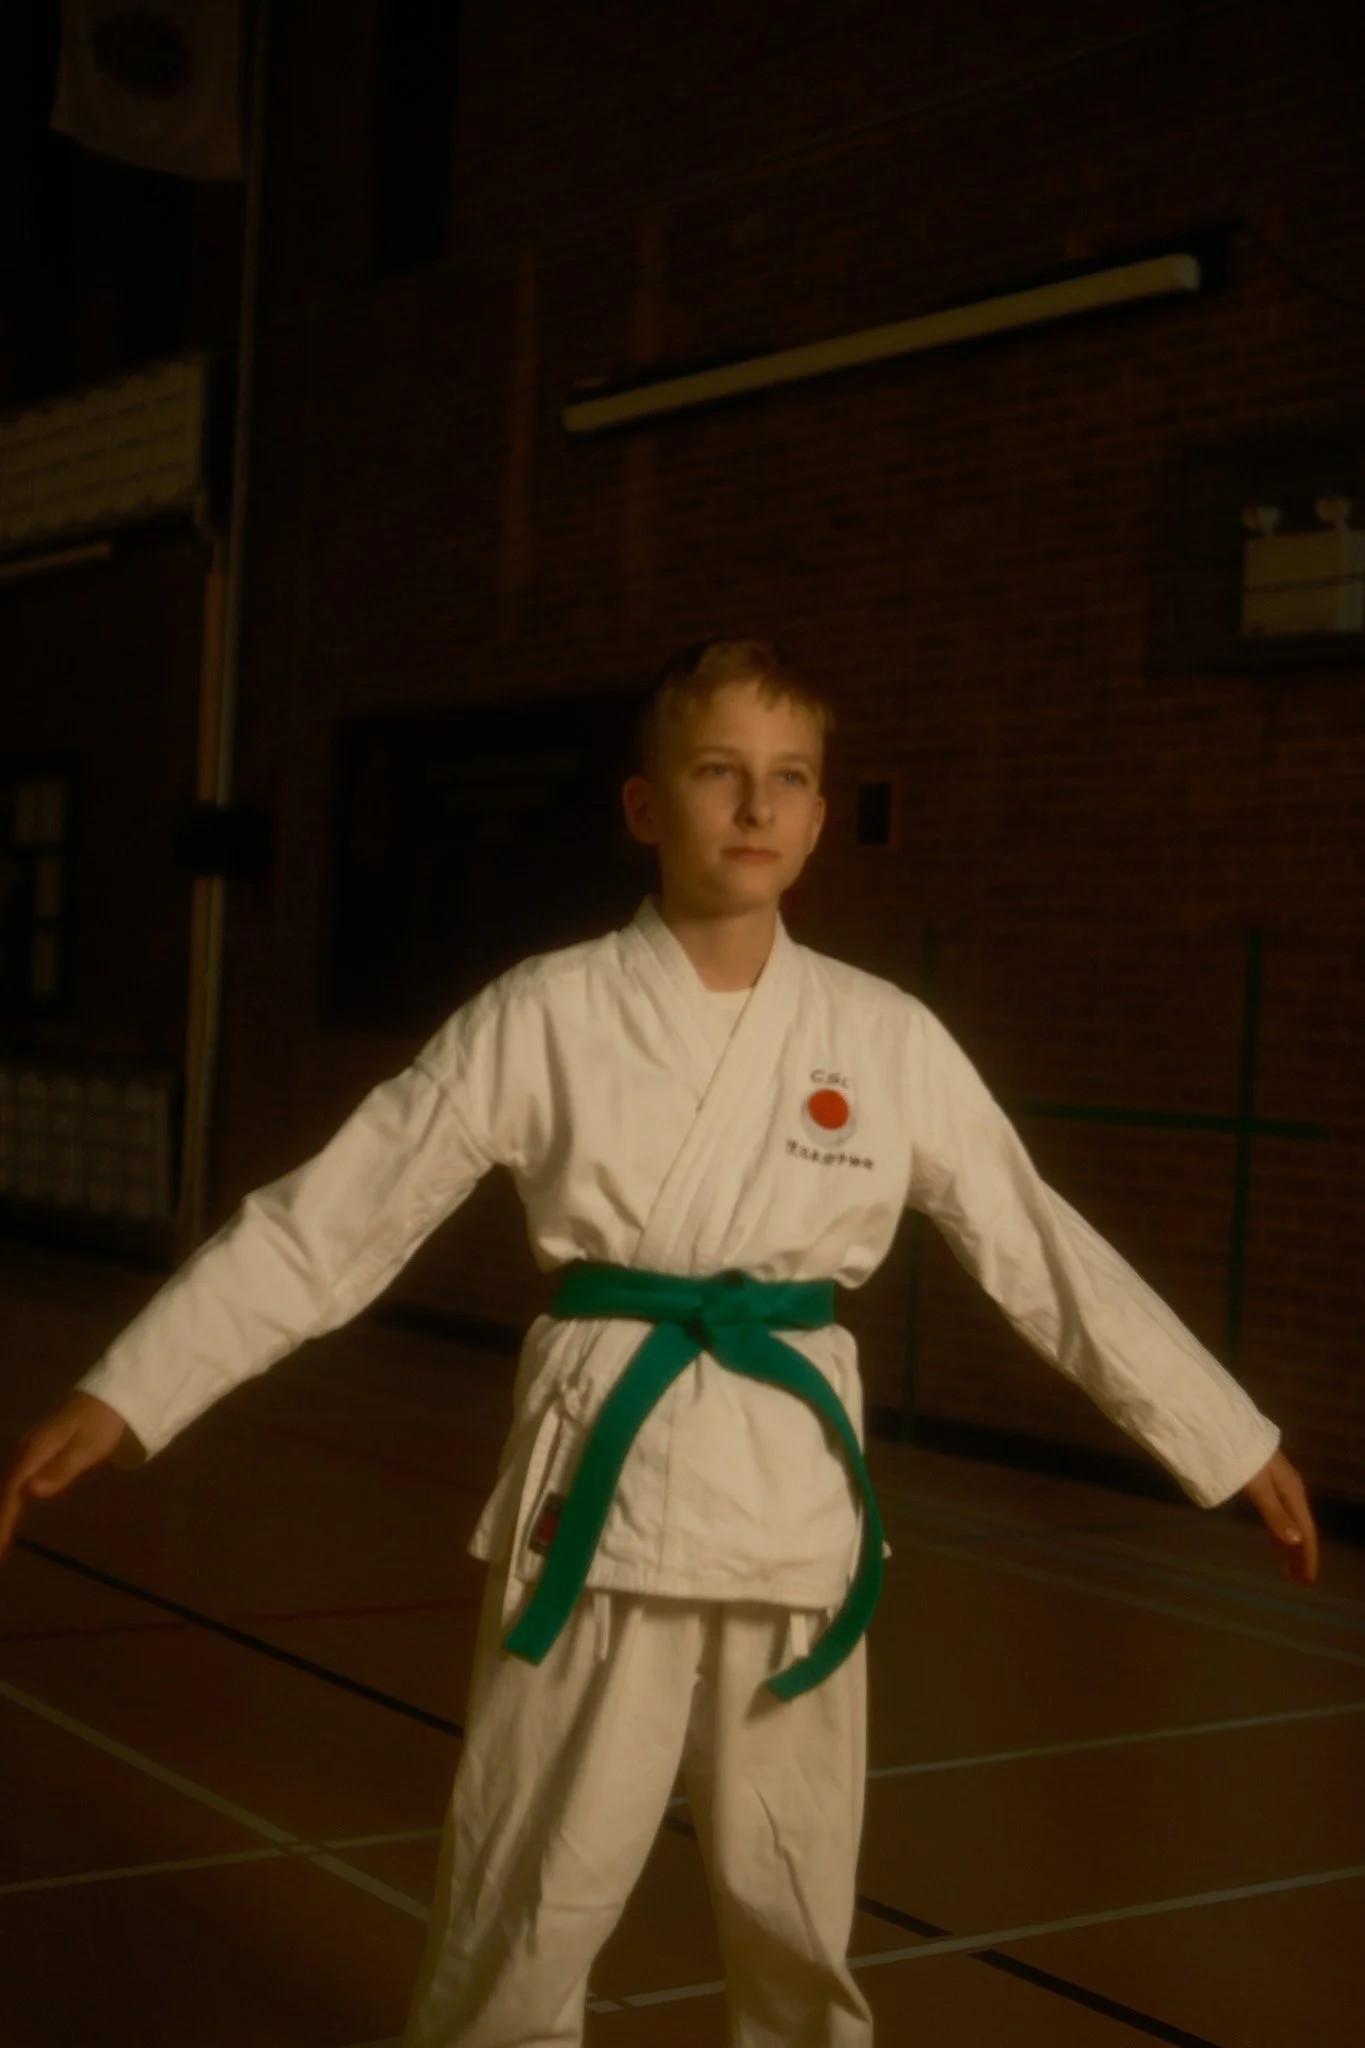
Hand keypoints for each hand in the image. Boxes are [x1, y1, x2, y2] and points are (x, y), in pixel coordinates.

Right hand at [0, 1394, 128, 1563]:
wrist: (112, 1395)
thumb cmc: (104, 1422)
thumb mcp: (88, 1447)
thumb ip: (61, 1470)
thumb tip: (30, 1492)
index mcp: (36, 1450)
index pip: (13, 1490)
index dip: (5, 1517)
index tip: (0, 1544)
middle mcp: (27, 1448)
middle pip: (7, 1489)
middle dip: (1, 1518)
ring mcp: (31, 1447)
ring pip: (10, 1483)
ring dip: (4, 1509)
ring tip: (1, 1536)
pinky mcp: (38, 1449)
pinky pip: (18, 1477)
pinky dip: (12, 1497)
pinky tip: (12, 1510)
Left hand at [1242, 1448, 1318, 1586]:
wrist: (1222, 1425)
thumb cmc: (1239, 1455)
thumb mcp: (1257, 1486)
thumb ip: (1274, 1514)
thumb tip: (1297, 1542)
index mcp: (1292, 1492)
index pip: (1306, 1532)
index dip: (1307, 1558)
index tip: (1306, 1582)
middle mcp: (1290, 1490)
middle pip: (1300, 1529)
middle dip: (1300, 1556)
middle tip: (1297, 1582)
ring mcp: (1278, 1486)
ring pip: (1289, 1522)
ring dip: (1290, 1547)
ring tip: (1287, 1570)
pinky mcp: (1265, 1483)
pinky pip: (1279, 1514)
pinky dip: (1279, 1532)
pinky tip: (1275, 1542)